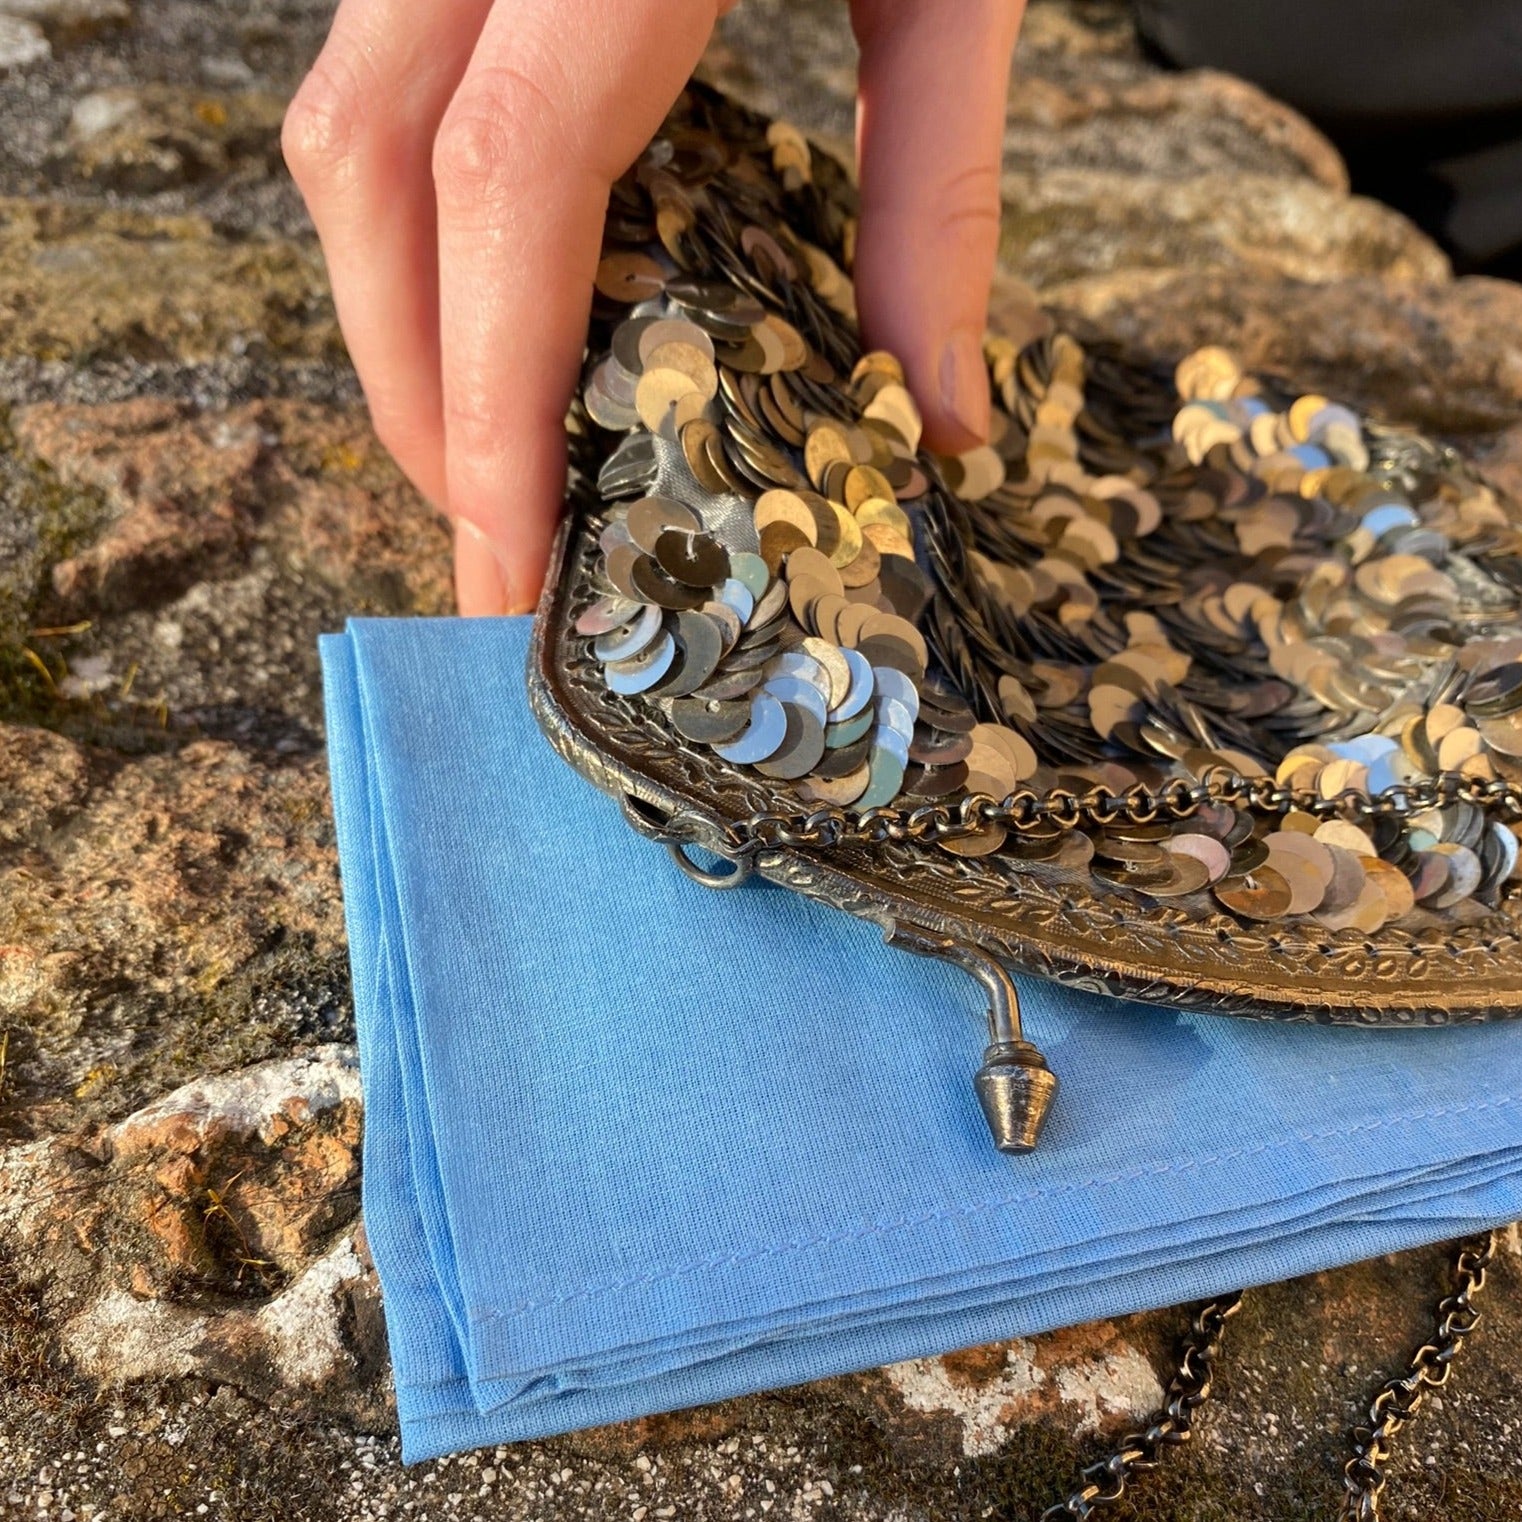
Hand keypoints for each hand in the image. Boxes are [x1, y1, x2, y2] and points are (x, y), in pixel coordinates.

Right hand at [284, 0, 1025, 613]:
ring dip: (400, 319)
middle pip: (367, 163)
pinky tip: (502, 319)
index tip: (510, 548)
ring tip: (491, 459)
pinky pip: (387, 83)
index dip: (489, 387)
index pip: (505, 175)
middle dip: (412, 383)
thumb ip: (935, 188)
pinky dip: (426, 233)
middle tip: (492, 539)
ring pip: (344, 126)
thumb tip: (930, 423)